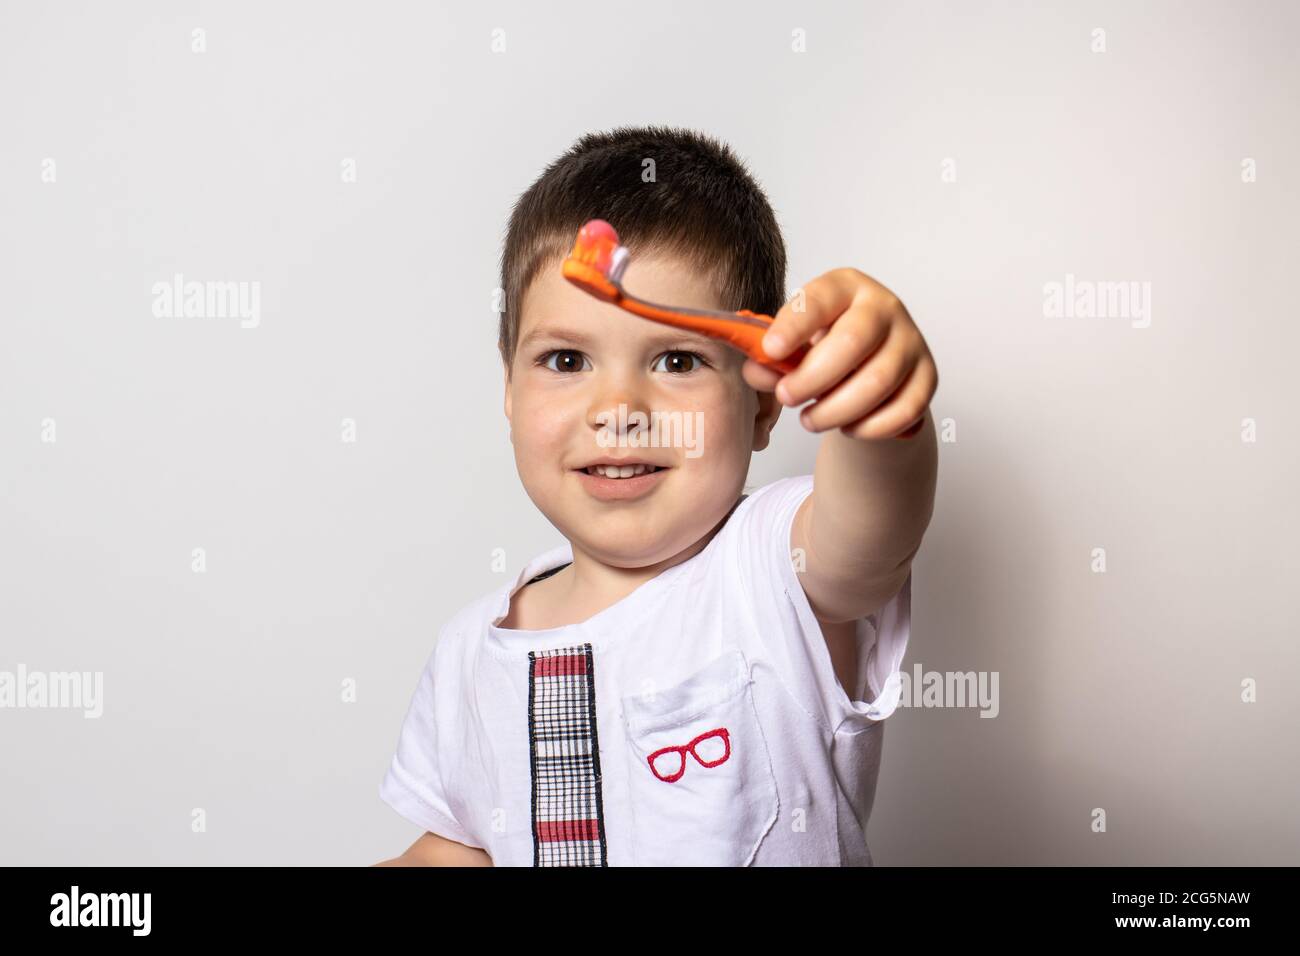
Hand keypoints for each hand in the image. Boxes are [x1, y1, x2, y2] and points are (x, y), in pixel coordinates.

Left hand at [742, 269, 937, 440]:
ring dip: (836, 410)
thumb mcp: (796, 345)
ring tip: (811, 420)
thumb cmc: (826, 348)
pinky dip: (870, 427)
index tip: (770, 351)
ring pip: (876, 383)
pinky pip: (903, 410)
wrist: (870, 367)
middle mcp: (884, 307)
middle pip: (852, 342)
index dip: (794, 326)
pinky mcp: (928, 376)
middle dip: (812, 378)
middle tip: (787, 397)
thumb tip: (758, 372)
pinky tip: (848, 427)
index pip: (819, 299)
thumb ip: (772, 359)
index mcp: (845, 287)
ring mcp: (911, 341)